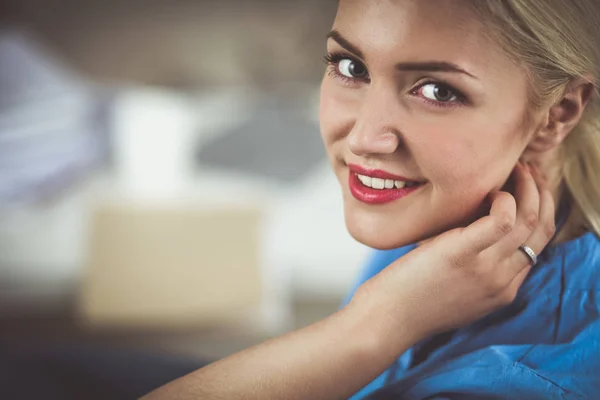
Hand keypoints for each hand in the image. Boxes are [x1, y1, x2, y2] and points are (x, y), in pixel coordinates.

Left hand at [352, 161, 555, 344]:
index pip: (538, 246)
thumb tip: (474, 228)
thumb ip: (474, 266)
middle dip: (541, 194)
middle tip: (528, 171)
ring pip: (528, 220)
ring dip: (527, 187)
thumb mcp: (456, 289)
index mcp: (503, 291)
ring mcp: (486, 269)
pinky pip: (502, 218)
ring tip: (515, 168)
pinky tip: (489, 189)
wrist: (387, 320)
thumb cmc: (411, 299)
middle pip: (540, 230)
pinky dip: (503, 198)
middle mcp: (501, 281)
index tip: (528, 189)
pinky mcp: (463, 254)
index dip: (539, 211)